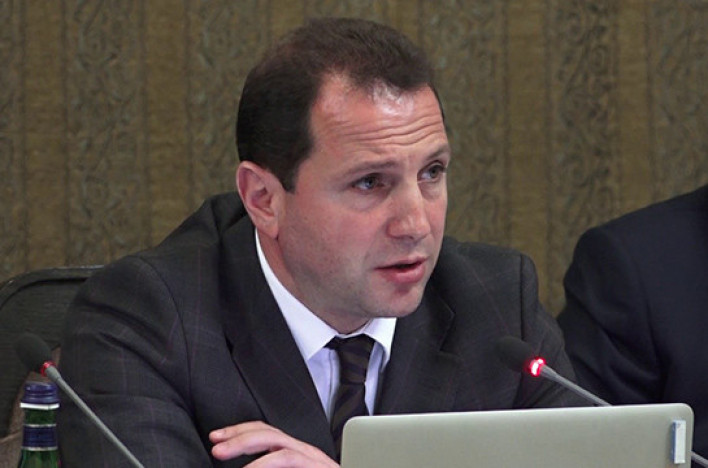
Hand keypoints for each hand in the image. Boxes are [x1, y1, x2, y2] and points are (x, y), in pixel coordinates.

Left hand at [210, 421, 338, 467]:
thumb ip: (273, 466)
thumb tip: (250, 467)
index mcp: (296, 454)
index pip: (266, 434)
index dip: (240, 432)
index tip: (217, 438)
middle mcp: (304, 452)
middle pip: (267, 431)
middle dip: (238, 434)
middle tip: (214, 443)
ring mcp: (313, 458)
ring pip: (276, 440)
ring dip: (245, 444)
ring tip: (222, 453)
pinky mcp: (318, 466)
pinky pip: (288, 459)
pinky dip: (264, 463)